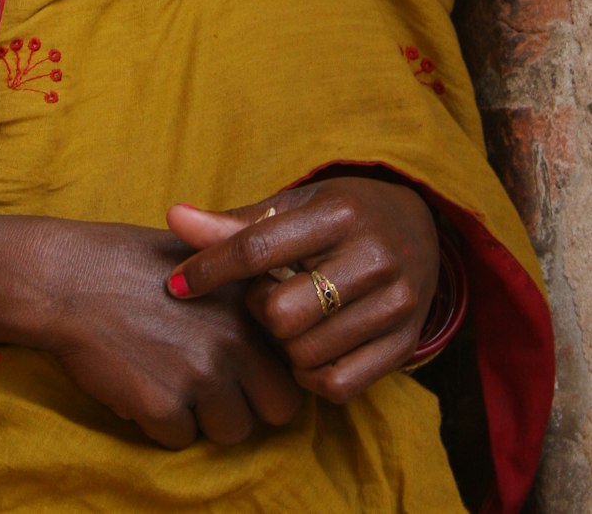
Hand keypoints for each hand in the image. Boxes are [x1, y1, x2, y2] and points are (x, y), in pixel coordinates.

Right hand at [0, 213, 300, 448]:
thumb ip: (240, 274)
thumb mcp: (194, 250)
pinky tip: (140, 384)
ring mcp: (200, 375)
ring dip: (206, 417)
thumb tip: (281, 294)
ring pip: (232, 431)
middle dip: (251, 403)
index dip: (271, 370)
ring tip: (173, 381)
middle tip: (216, 386)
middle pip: (277, 409)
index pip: (292, 363)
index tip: (249, 369)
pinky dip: (161, 422)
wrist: (64, 278)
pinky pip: (180, 440)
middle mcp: (234, 338)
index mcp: (247, 300)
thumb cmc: (126, 259)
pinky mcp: (163, 406)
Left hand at [166, 176, 439, 403]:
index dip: (209, 270)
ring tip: (288, 319)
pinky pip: (338, 384)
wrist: (419, 225)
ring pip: (306, 354)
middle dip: (259, 311)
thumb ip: (235, 222)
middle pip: (280, 314)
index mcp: (338, 213)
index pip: (257, 249)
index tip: (176, 285)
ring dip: (283, 345)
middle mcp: (373, 257)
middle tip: (263, 297)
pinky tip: (308, 348)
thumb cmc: (338, 214)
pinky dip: (311, 375)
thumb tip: (173, 217)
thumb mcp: (292, 206)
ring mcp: (396, 304)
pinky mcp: (405, 344)